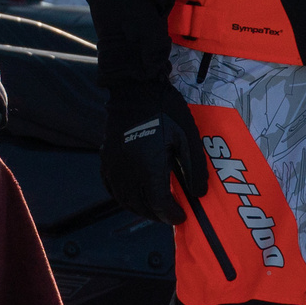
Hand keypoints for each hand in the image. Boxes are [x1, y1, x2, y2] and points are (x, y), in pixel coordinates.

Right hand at [101, 79, 205, 224]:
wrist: (135, 89)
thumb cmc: (165, 110)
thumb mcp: (187, 137)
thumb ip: (194, 168)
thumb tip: (198, 193)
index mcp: (149, 167)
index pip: (159, 204)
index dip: (171, 214)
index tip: (182, 216)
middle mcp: (128, 171)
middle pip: (141, 206)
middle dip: (157, 215)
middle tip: (170, 214)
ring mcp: (114, 165)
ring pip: (124, 199)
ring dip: (140, 209)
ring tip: (154, 209)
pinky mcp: (106, 157)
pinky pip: (111, 186)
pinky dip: (122, 197)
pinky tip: (132, 196)